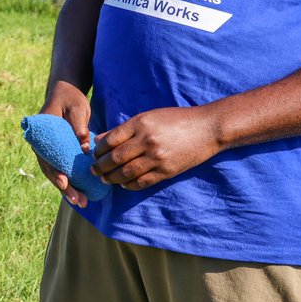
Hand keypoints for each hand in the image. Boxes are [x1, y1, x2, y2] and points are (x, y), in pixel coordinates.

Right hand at [37, 82, 92, 207]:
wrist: (64, 93)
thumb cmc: (70, 98)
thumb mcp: (76, 107)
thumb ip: (79, 124)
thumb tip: (84, 146)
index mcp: (42, 133)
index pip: (46, 156)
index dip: (54, 171)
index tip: (64, 183)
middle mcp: (41, 144)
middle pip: (50, 169)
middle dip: (64, 187)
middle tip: (78, 200)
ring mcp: (48, 149)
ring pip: (55, 173)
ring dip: (67, 189)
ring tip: (81, 203)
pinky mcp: (57, 152)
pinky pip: (61, 169)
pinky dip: (69, 181)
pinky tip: (80, 193)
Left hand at [91, 105, 222, 189]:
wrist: (207, 128)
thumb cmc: (176, 119)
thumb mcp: (149, 116)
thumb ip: (125, 128)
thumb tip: (100, 139)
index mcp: (140, 124)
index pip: (111, 140)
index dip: (98, 150)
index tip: (93, 154)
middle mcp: (147, 141)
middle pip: (115, 158)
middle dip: (100, 166)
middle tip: (93, 170)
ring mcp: (157, 157)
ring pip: (126, 172)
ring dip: (112, 178)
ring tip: (105, 179)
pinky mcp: (167, 171)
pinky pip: (142, 182)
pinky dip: (129, 185)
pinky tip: (123, 184)